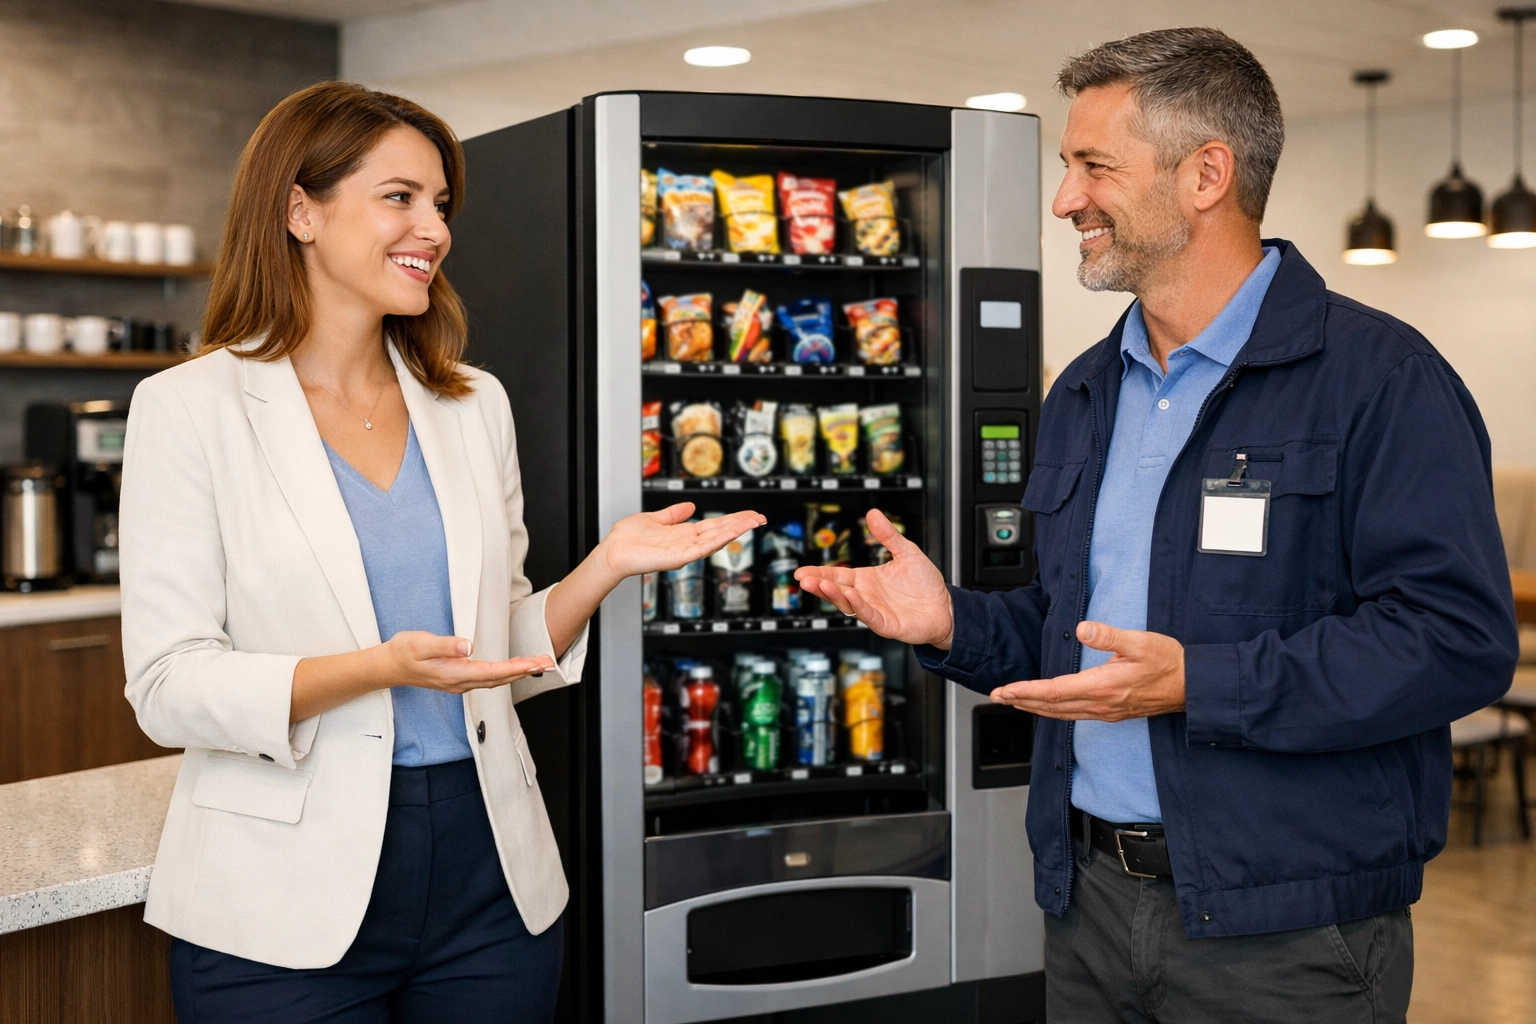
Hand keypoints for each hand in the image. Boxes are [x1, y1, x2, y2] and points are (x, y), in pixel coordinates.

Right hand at [382, 631, 556, 694]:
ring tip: (538, 664)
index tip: (534, 663)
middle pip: (500, 679)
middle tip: (548, 662)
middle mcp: (460, 682)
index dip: (515, 668)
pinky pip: (488, 678)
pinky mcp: (459, 679)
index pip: (492, 672)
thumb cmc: (403, 652)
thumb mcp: (420, 643)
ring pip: (496, 680)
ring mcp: (460, 682)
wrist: (389, 666)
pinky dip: (505, 673)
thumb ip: (445, 645)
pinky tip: (514, 667)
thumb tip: (469, 646)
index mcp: (454, 674)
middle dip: (525, 671)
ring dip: (518, 672)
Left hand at [598, 502, 765, 579]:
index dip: (732, 520)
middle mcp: (687, 544)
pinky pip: (702, 548)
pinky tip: (731, 533)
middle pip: (720, 532)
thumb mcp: (654, 519)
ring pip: (716, 540)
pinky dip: (719, 540)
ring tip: (754, 522)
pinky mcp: (678, 558)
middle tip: (761, 517)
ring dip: (736, 531)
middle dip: (741, 524)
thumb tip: (691, 506)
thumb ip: (673, 514)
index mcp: (683, 534)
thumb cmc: (628, 539)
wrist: (612, 552)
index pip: (714, 525)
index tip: (749, 514)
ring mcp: (685, 552)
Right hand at [793, 508, 953, 647]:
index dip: (819, 574)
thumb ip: (888, 535)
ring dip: (833, 595)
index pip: (838, 576)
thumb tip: (872, 514)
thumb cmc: (926, 584)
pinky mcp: (886, 624)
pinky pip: (869, 615)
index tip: (802, 571)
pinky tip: (851, 596)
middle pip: (837, 590)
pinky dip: (859, 606)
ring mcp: (875, 611)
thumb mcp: (906, 552)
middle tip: (803, 579)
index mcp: (867, 580)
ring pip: (848, 604)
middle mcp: (867, 596)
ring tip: (820, 585)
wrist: (947, 607)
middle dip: (819, 585)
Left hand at [989, 621, 1184, 719]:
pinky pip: (1074, 715)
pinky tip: (1047, 708)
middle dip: (1021, 701)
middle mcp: (1101, 704)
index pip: (1054, 691)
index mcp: (1103, 686)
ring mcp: (1106, 711)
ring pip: (1061, 714)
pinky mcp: (1112, 712)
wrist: (1192, 686)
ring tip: (1014, 702)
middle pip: (1051, 706)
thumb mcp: (1140, 642)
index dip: (1026, 690)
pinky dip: (1053, 712)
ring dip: (1034, 708)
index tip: (1005, 689)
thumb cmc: (1168, 663)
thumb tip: (1084, 628)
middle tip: (997, 696)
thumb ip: (1109, 636)